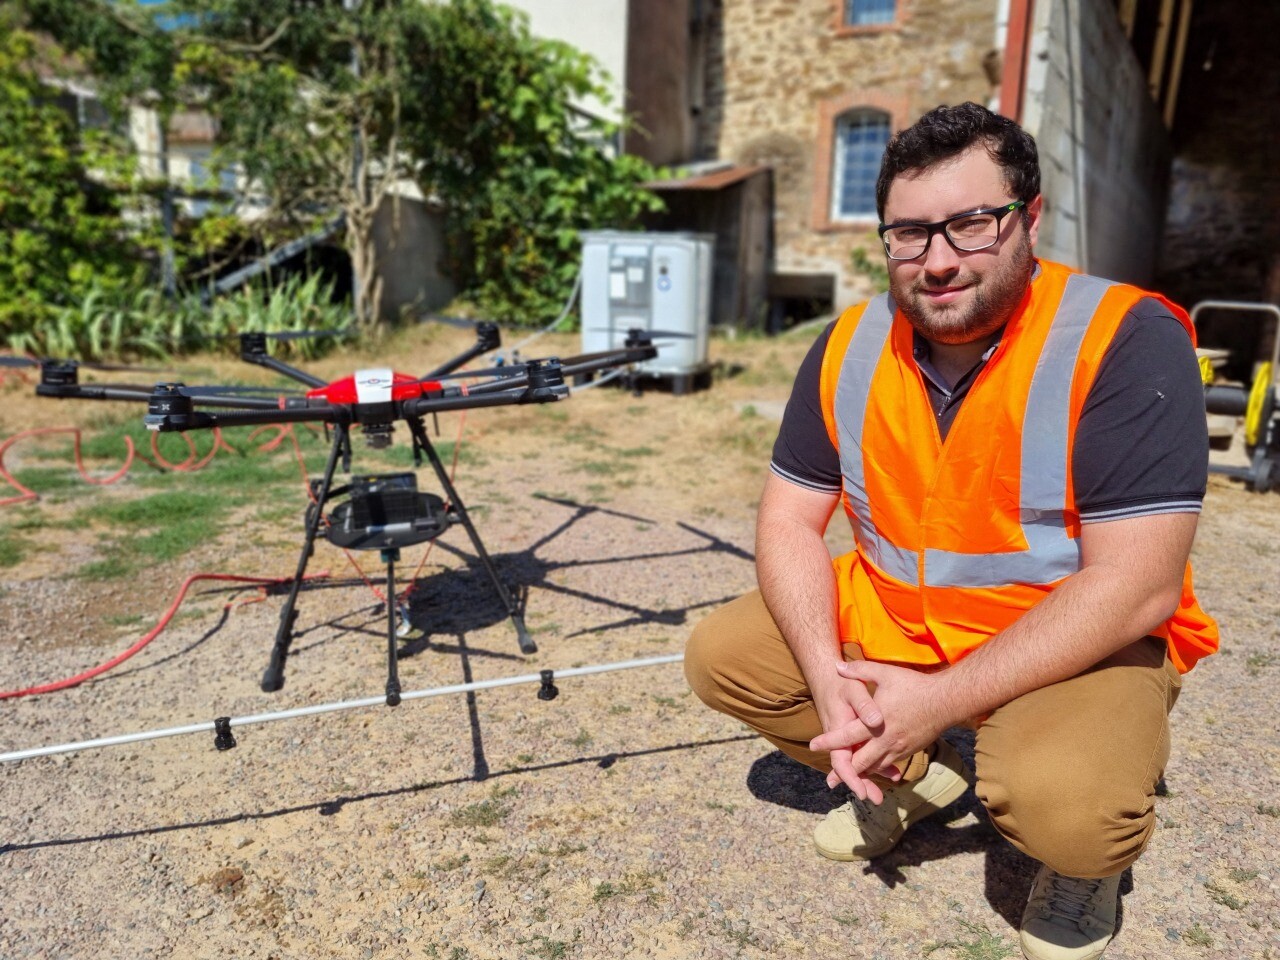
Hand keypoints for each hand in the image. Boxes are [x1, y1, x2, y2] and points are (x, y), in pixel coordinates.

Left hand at [809, 661, 950, 785]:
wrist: (945, 701)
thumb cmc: (913, 686)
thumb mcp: (885, 673)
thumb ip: (859, 670)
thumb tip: (837, 666)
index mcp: (876, 723)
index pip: (846, 736)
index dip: (829, 742)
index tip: (813, 745)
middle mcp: (886, 741)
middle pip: (860, 762)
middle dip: (843, 771)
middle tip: (830, 780)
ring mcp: (899, 748)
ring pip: (875, 767)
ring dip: (861, 773)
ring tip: (849, 779)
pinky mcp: (909, 751)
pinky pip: (889, 764)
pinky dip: (878, 769)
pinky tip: (872, 770)